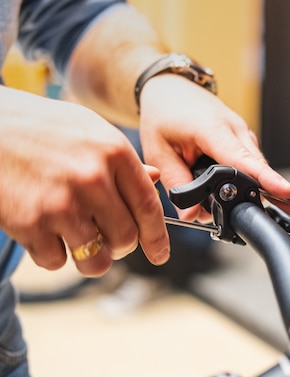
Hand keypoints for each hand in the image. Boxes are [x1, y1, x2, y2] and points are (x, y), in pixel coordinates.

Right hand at [0, 87, 168, 276]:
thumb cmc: (41, 128)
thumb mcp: (90, 130)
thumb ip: (122, 160)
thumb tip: (154, 181)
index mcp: (115, 154)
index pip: (149, 208)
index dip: (157, 238)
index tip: (160, 254)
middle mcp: (94, 179)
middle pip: (125, 238)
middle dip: (120, 247)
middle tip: (108, 240)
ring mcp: (62, 204)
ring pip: (95, 260)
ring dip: (91, 259)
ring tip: (80, 241)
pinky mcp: (31, 224)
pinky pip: (56, 261)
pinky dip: (53, 254)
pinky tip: (45, 231)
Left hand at [138, 74, 289, 221]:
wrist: (171, 87)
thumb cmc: (164, 112)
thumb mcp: (158, 151)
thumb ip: (177, 184)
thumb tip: (191, 215)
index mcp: (213, 130)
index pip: (244, 160)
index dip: (267, 179)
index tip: (286, 193)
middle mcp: (236, 130)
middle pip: (258, 170)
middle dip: (256, 196)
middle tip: (243, 215)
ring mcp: (244, 134)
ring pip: (256, 169)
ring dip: (245, 189)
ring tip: (220, 199)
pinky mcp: (244, 139)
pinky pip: (252, 164)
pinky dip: (243, 179)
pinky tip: (224, 184)